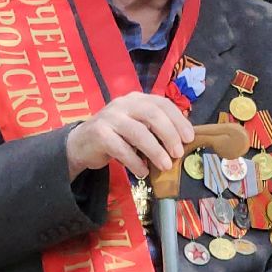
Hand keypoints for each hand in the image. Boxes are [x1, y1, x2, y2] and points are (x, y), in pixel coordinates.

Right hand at [65, 92, 193, 179]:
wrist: (81, 143)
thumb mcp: (137, 126)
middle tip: (178, 153)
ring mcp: (110, 117)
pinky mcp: (99, 134)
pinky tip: (143, 172)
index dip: (178, 120)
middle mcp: (123, 104)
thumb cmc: (117, 135)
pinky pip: (122, 149)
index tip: (189, 138)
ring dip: (155, 151)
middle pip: (152, 115)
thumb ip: (155, 128)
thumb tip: (184, 142)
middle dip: (169, 135)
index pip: (162, 104)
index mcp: (136, 99)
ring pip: (138, 132)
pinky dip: (135, 162)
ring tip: (165, 166)